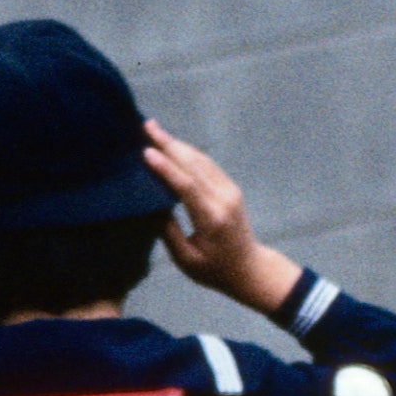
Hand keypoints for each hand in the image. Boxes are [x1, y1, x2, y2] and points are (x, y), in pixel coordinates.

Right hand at [144, 123, 296, 314]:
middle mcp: (223, 199)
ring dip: (177, 144)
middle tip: (146, 125)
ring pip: (201, 160)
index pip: (186, 186)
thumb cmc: (214, 270)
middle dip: (169, 143)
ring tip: (154, 130)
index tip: (145, 151)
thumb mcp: (186, 260)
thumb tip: (151, 204)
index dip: (166, 167)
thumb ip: (168, 232)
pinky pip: (207, 165)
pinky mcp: (230, 188)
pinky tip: (173, 145)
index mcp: (211, 218)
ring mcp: (230, 190)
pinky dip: (188, 153)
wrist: (250, 269)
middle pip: (194, 165)